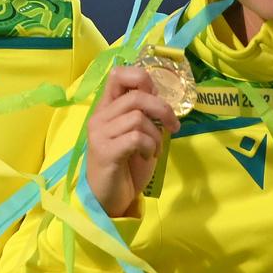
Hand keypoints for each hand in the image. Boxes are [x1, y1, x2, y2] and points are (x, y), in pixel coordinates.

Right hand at [85, 65, 180, 217]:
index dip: (141, 77)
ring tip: (152, 149)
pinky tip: (145, 156)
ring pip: (139, 118)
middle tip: (172, 126)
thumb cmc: (125, 165)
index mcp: (106, 108)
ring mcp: (100, 133)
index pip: (118, 74)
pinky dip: (149, 147)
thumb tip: (159, 95)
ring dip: (156, 135)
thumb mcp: (137, 134)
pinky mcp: (105, 151)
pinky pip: (136, 138)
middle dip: (162, 109)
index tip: (156, 95)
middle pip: (136, 96)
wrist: (107, 198)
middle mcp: (99, 116)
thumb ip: (143, 113)